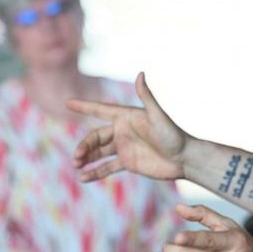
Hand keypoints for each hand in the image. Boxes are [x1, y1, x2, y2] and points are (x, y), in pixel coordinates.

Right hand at [67, 72, 189, 181]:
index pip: (101, 110)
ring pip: (98, 152)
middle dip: (84, 146)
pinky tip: (83, 178)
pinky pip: (106, 167)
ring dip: (86, 158)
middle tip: (77, 157)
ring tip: (77, 166)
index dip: (85, 106)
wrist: (184, 159)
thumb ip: (147, 96)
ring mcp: (124, 147)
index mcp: (127, 116)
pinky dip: (95, 172)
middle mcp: (122, 131)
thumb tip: (140, 73)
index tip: (68, 103)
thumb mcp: (158, 116)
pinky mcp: (127, 162)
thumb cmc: (174, 135)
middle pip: (95, 136)